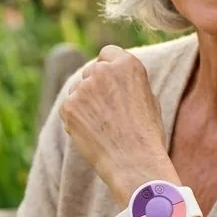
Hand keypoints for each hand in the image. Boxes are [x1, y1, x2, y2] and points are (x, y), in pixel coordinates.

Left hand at [60, 45, 174, 202]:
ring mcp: (84, 87)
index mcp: (128, 64)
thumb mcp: (147, 97)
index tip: (111, 84)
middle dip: (95, 86)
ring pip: (78, 89)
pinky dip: (75, 118)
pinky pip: (68, 107)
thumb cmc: (146, 134)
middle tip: (107, 113)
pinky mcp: (69, 105)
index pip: (107, 54)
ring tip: (102, 126)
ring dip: (84, 102)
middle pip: (91, 71)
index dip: (108, 68)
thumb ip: (128, 81)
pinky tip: (91, 133)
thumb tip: (113, 73)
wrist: (134, 162)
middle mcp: (104, 70)